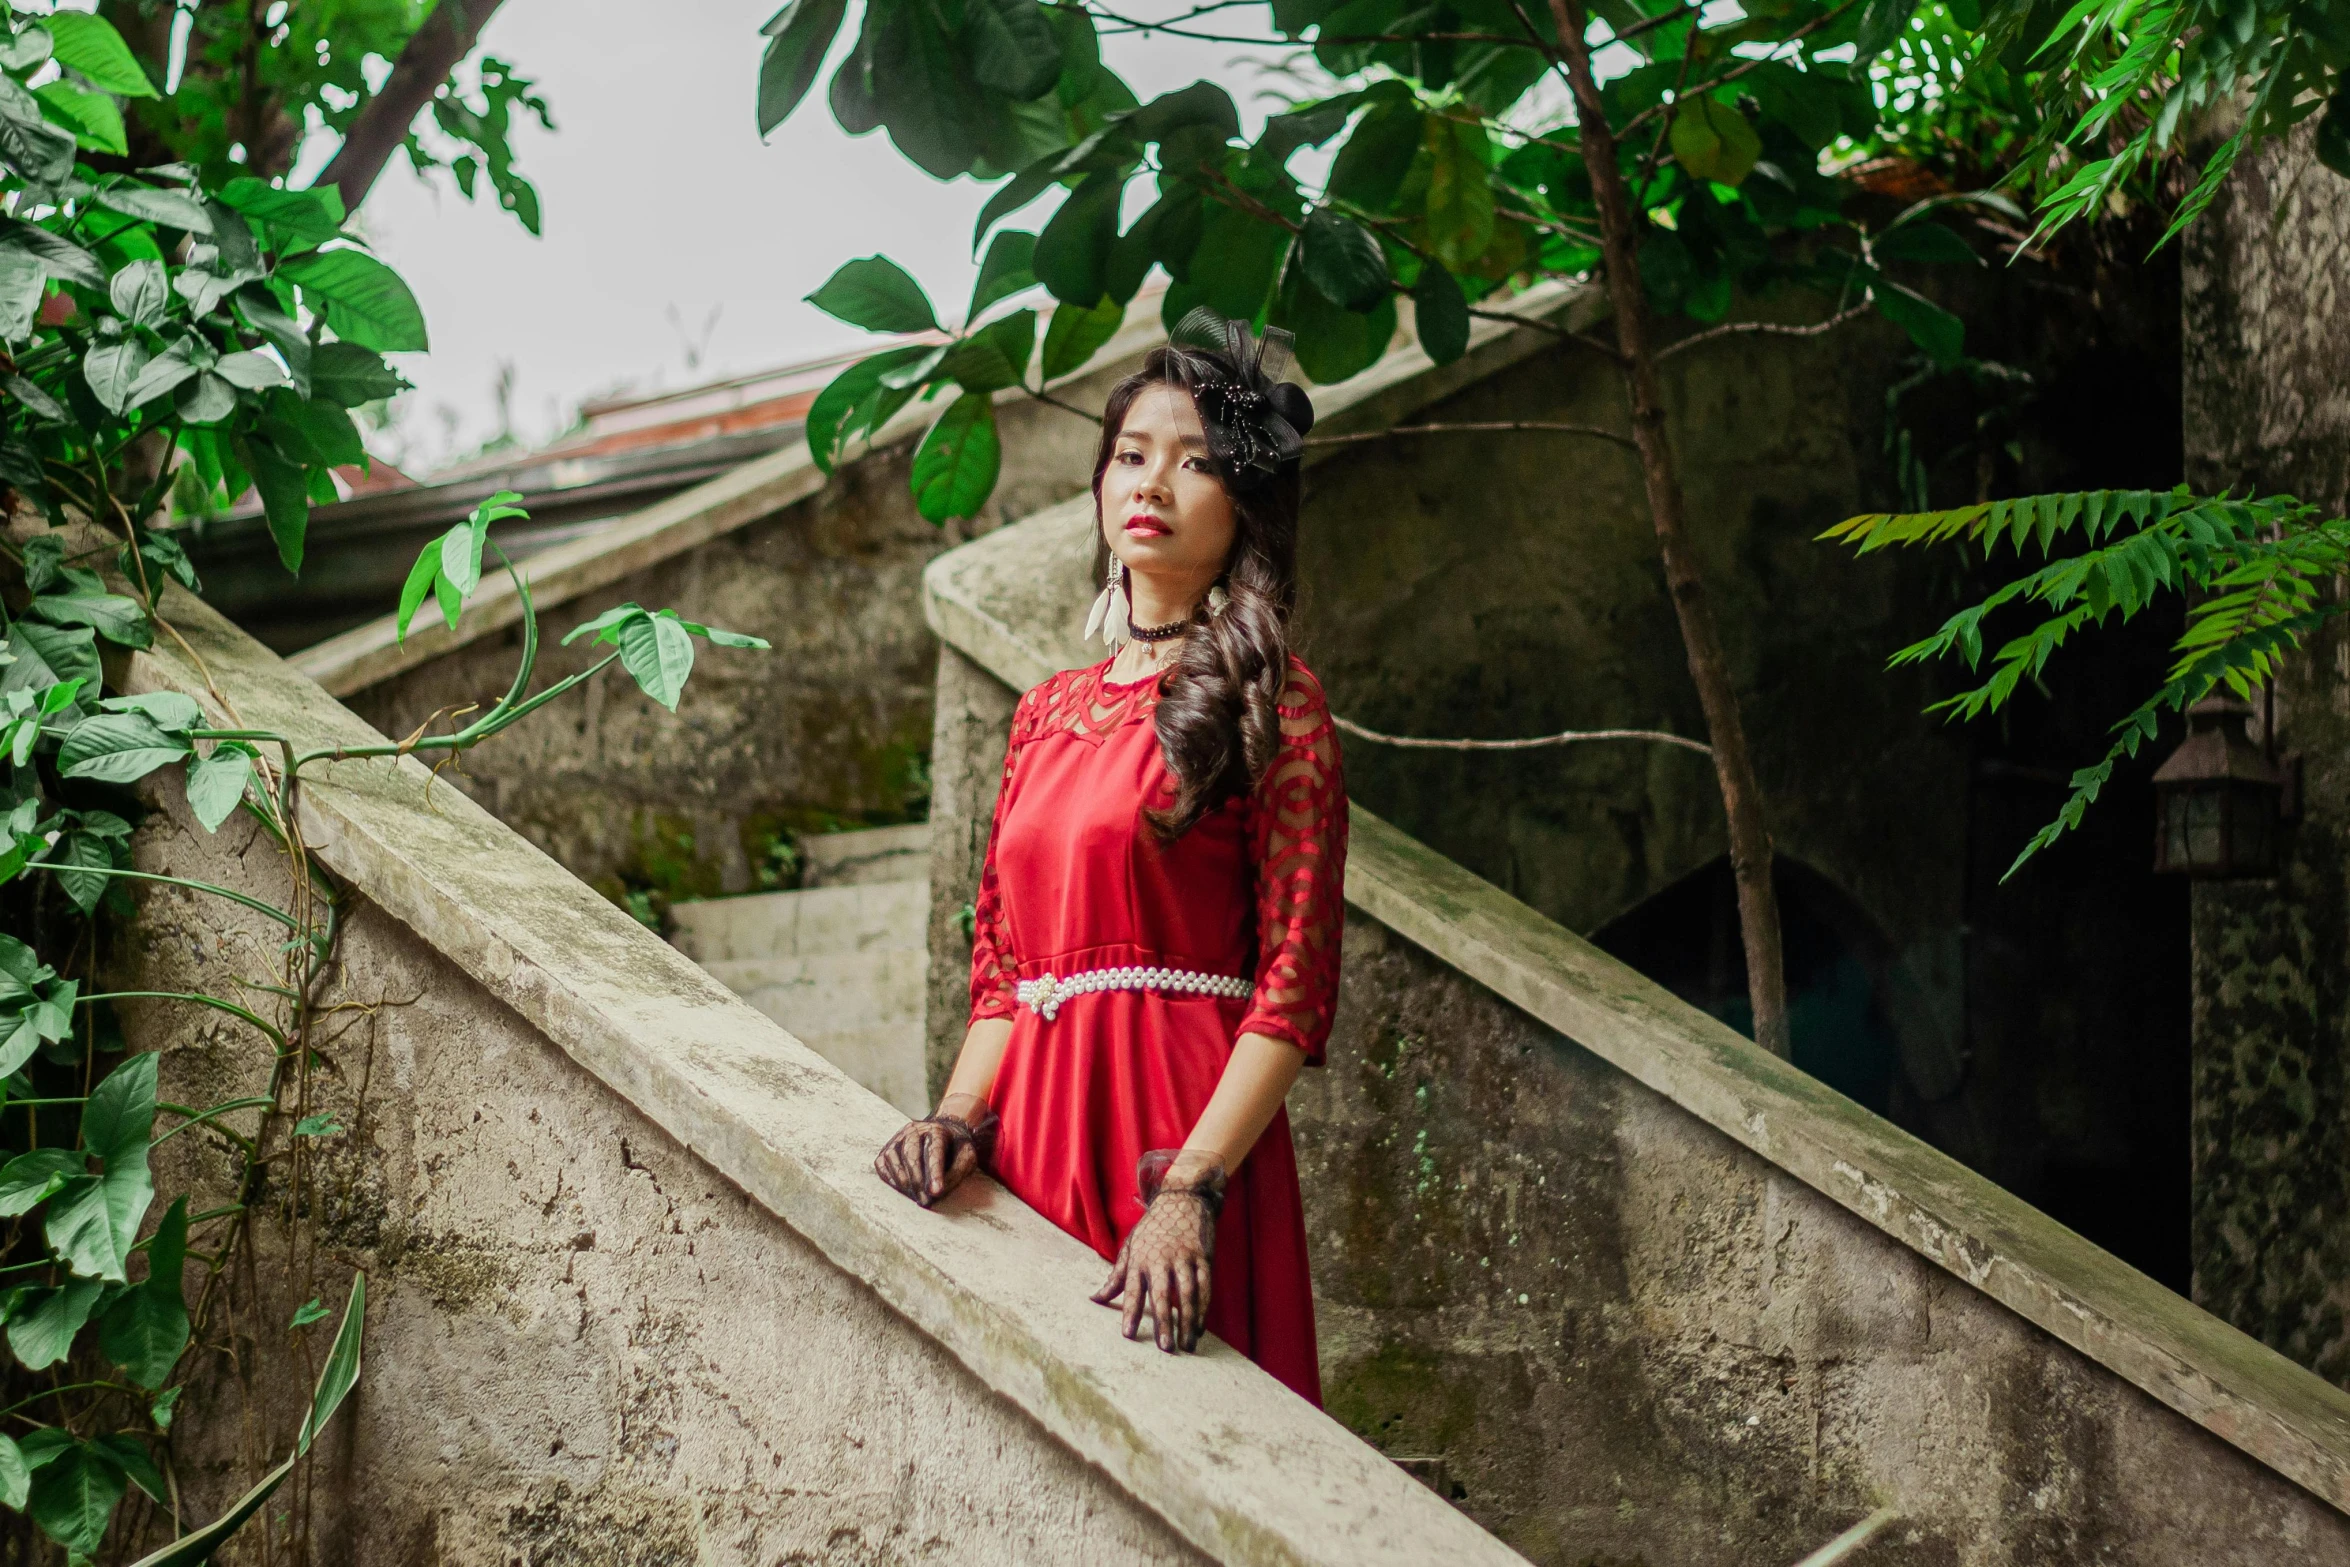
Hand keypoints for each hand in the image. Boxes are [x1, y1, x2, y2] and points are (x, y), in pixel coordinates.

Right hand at [874, 1094, 997, 1207]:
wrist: (943, 1133)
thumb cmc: (956, 1149)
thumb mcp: (967, 1157)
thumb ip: (957, 1172)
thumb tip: (935, 1193)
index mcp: (937, 1130)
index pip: (933, 1150)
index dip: (934, 1173)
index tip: (935, 1192)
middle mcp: (914, 1130)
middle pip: (910, 1154)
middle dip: (917, 1181)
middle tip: (925, 1201)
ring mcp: (897, 1138)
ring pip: (893, 1159)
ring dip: (904, 1182)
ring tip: (917, 1197)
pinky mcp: (886, 1149)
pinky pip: (881, 1165)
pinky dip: (890, 1179)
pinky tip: (903, 1189)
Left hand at [1090, 1149, 1226, 1352]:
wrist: (1182, 1198)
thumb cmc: (1152, 1229)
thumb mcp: (1130, 1247)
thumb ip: (1116, 1277)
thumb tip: (1095, 1298)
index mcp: (1139, 1259)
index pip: (1132, 1290)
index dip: (1130, 1312)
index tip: (1128, 1334)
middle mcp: (1161, 1260)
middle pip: (1162, 1295)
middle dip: (1164, 1323)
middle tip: (1166, 1348)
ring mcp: (1184, 1258)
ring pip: (1187, 1294)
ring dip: (1187, 1321)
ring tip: (1186, 1345)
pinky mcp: (1203, 1257)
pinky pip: (1205, 1286)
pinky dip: (1204, 1308)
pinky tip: (1200, 1327)